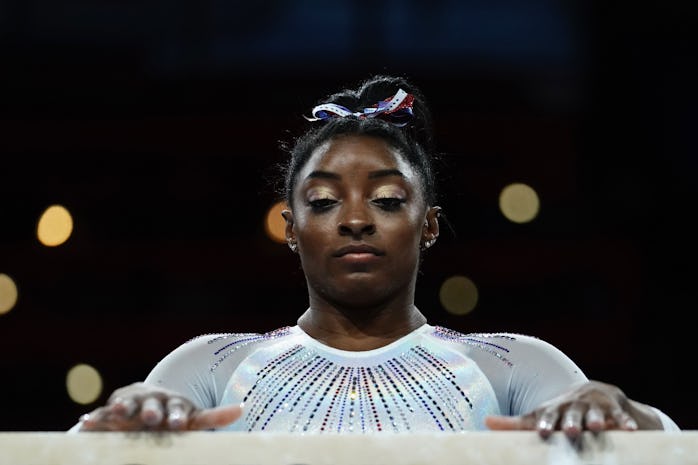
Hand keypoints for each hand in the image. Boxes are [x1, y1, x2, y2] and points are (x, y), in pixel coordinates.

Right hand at [77, 382, 241, 431]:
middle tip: (151, 419)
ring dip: (124, 408)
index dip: (177, 417)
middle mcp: (153, 402)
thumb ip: (215, 417)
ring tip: (119, 413)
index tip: (178, 424)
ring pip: (128, 406)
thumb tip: (242, 408)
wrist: (144, 404)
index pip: (178, 411)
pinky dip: (96, 419)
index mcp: (175, 406)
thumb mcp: (194, 420)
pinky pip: (102, 415)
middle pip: (153, 407)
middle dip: (152, 413)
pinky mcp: (111, 411)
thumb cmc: (173, 418)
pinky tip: (86, 422)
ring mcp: (132, 405)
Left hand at [485, 380, 662, 438]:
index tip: (543, 431)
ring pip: (595, 413)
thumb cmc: (561, 411)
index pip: (548, 416)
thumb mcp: (540, 415)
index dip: (546, 423)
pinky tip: (629, 431)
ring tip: (597, 427)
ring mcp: (595, 406)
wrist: (595, 392)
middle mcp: (573, 406)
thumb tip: (485, 423)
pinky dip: (625, 422)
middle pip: (571, 414)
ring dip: (596, 419)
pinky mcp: (615, 409)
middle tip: (570, 431)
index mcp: (555, 409)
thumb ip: (514, 423)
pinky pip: (620, 417)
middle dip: (571, 422)